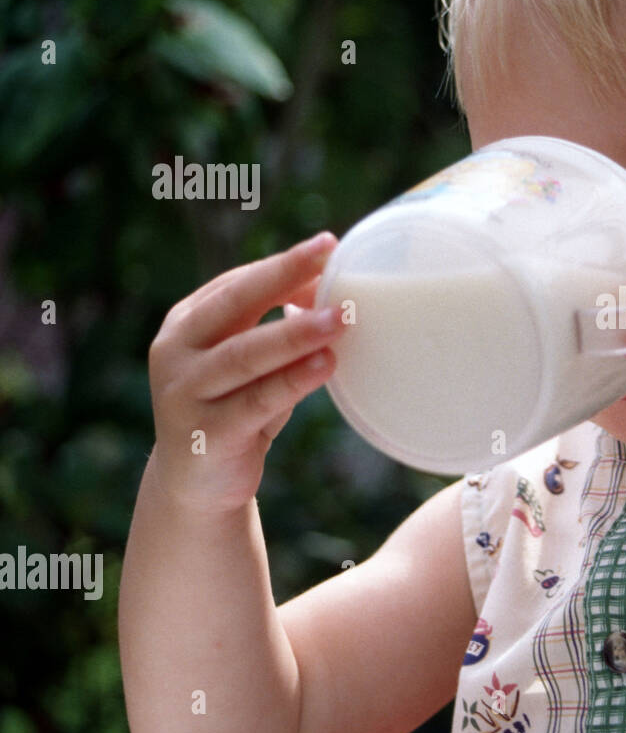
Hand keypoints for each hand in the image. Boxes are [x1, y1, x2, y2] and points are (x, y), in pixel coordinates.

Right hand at [147, 231, 344, 514]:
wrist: (196, 486)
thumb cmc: (236, 410)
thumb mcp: (254, 366)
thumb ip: (281, 331)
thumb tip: (334, 294)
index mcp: (187, 324)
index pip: (238, 284)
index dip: (283, 265)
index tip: (328, 246)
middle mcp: (177, 352)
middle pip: (235, 304)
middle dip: (283, 275)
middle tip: (328, 255)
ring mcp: (185, 393)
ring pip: (245, 354)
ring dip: (296, 333)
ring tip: (340, 318)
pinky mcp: (205, 434)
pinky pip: (256, 401)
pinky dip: (293, 382)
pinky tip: (326, 365)